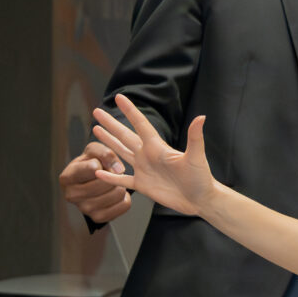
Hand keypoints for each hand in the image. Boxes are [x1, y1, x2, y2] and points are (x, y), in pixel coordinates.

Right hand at [60, 141, 131, 223]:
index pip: (89, 169)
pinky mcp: (98, 217)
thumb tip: (117, 169)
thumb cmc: (90, 164)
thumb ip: (104, 152)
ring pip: (115, 195)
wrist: (90, 181)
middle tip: (112, 174)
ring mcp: (84, 208)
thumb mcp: (93, 151)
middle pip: (104, 184)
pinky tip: (117, 193)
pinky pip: (123, 206)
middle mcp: (72, 195)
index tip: (101, 164)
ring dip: (121, 186)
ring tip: (115, 183)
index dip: (101, 164)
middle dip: (114, 176)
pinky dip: (125, 198)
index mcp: (67, 177)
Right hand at [90, 95, 214, 216]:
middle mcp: (148, 155)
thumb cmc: (200, 177)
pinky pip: (121, 179)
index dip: (130, 111)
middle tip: (97, 112)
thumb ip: (195, 138)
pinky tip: (97, 171)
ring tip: (96, 130)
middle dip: (111, 124)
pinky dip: (109, 176)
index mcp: (158, 146)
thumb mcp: (196, 157)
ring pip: (121, 152)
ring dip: (108, 142)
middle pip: (125, 135)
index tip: (119, 97)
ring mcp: (144, 169)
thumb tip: (201, 117)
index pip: (140, 124)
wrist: (200, 199)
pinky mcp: (142, 185)